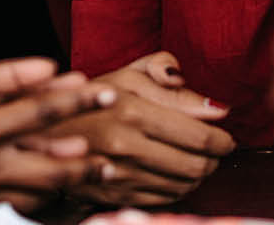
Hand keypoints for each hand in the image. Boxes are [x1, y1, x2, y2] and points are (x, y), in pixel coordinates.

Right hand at [0, 0, 114, 223]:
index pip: (38, 112)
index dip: (74, 99)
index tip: (102, 89)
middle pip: (50, 163)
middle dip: (87, 156)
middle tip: (116, 155)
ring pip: (33, 195)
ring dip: (67, 186)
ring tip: (96, 180)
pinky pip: (6, 215)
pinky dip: (30, 210)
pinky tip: (42, 207)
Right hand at [47, 52, 235, 206]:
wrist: (46, 131)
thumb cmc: (94, 98)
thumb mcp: (128, 75)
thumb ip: (173, 83)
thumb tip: (219, 108)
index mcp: (132, 111)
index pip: (200, 136)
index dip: (223, 140)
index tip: (227, 137)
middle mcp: (126, 146)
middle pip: (196, 166)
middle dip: (214, 160)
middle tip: (214, 150)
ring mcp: (120, 175)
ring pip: (183, 186)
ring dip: (198, 176)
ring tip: (194, 160)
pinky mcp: (115, 196)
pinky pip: (164, 199)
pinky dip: (177, 189)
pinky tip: (172, 173)